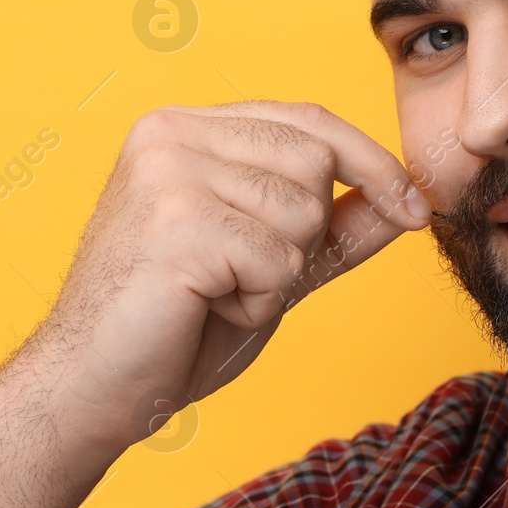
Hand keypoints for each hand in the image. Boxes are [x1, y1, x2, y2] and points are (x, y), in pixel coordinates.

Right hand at [21, 100, 431, 450]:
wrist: (92, 388)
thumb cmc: (174, 328)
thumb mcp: (271, 264)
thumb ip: (335, 228)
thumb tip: (409, 198)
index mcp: (186, 127)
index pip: (308, 120)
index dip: (371, 163)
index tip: (415, 208)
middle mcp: (171, 132)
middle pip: (315, 161)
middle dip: (304, 235)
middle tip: (239, 277)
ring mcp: (168, 172)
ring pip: (303, 213)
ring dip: (278, 275)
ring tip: (214, 294)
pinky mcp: (175, 222)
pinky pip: (278, 260)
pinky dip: (258, 301)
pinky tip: (204, 309)